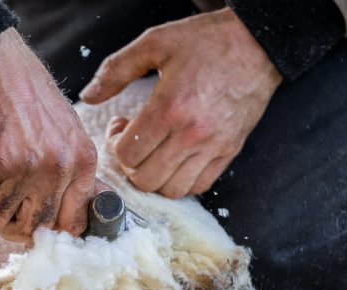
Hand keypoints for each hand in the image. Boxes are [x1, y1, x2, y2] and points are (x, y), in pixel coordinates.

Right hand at [0, 28, 98, 242]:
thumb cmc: (21, 92)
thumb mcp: (64, 131)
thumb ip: (68, 173)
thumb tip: (71, 221)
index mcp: (82, 160)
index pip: (72, 225)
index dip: (45, 234)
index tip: (26, 226)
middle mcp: (59, 167)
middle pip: (30, 229)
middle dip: (4, 222)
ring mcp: (27, 168)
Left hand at [79, 9, 281, 198]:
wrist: (257, 43)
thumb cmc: (206, 41)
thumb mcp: (155, 43)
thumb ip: (116, 70)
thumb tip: (88, 96)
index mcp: (170, 107)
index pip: (127, 154)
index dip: (115, 145)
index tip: (120, 127)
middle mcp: (192, 133)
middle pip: (145, 179)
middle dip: (130, 165)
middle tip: (133, 143)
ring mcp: (213, 146)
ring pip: (171, 190)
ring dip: (154, 177)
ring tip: (153, 153)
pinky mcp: (229, 151)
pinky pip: (199, 186)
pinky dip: (180, 181)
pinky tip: (174, 159)